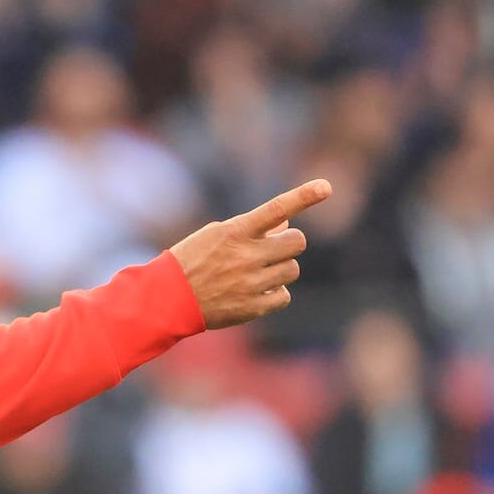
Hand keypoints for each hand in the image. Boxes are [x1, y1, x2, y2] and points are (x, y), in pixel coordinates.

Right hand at [170, 180, 332, 329]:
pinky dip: (275, 292)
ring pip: (292, 269)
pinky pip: (284, 295)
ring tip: (259, 272)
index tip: (325, 186)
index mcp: (235, 232)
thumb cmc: (191, 261)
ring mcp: (251, 283)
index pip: (276, 209)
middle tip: (271, 249)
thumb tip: (286, 224)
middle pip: (296, 242)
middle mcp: (247, 256)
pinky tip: (257, 291)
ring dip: (281, 268)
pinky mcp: (253, 307)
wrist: (168, 299)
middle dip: (287, 244)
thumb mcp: (215, 236)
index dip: (304, 196)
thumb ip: (252, 229)